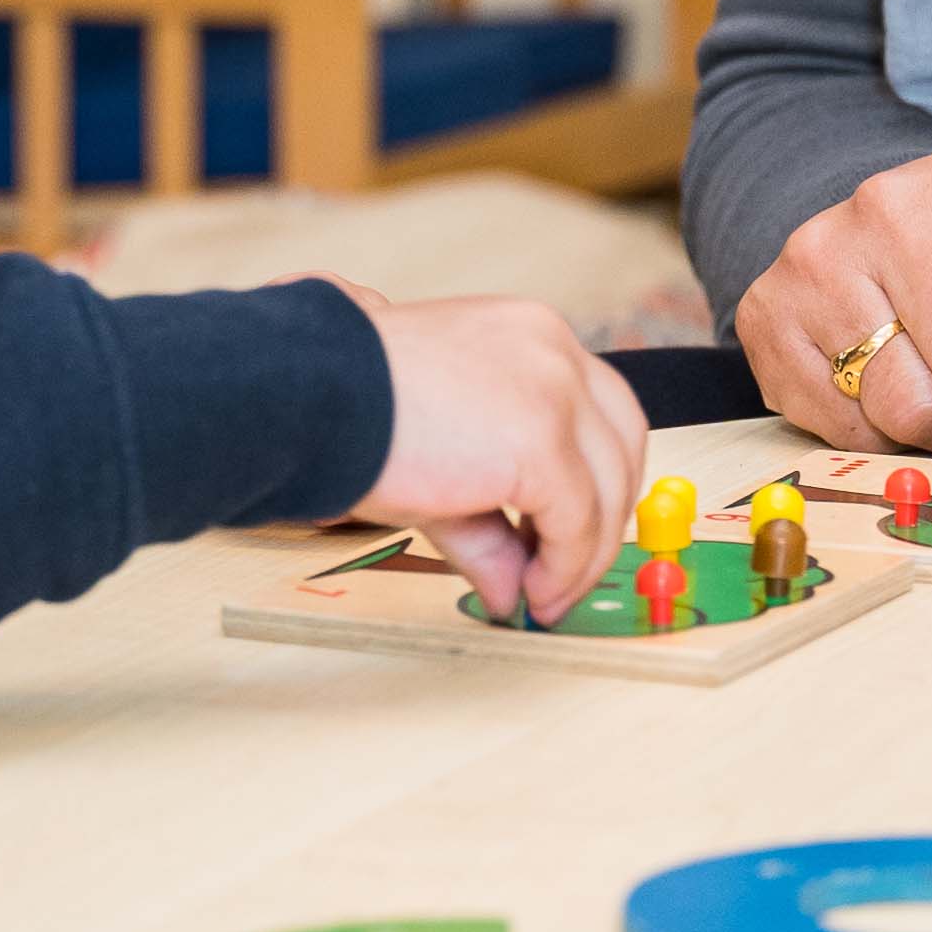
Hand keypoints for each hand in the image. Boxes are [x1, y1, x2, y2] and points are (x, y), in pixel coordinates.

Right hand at [345, 292, 648, 622]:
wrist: (311, 395)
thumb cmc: (355, 409)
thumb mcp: (441, 458)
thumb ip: (488, 520)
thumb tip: (513, 591)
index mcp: (528, 334)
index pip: (598, 409)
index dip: (595, 477)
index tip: (569, 534)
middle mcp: (553, 349)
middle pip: (620, 443)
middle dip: (603, 517)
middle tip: (566, 573)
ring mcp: (555, 392)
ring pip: (608, 487)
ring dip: (583, 556)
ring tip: (545, 597)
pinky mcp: (542, 442)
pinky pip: (577, 521)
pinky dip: (564, 568)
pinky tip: (532, 595)